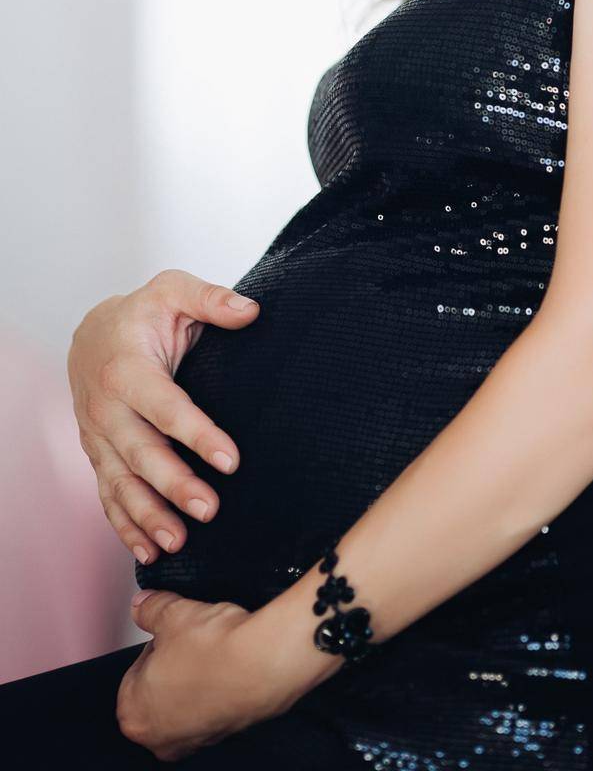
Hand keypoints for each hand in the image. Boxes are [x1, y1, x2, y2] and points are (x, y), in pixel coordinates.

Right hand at [67, 270, 260, 564]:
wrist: (91, 336)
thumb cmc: (140, 315)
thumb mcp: (172, 292)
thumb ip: (210, 299)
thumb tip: (251, 310)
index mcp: (126, 370)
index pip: (165, 407)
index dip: (197, 435)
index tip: (231, 460)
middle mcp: (106, 409)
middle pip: (141, 454)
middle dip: (174, 485)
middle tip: (209, 509)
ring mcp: (99, 438)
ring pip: (122, 482)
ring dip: (148, 514)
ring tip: (178, 540)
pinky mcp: (99, 456)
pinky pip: (109, 495)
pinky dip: (125, 525)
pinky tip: (148, 551)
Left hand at [116, 589, 285, 761]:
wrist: (264, 663)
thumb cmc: (214, 652)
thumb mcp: (172, 615)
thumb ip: (150, 609)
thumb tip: (143, 605)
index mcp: (133, 714)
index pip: (135, 671)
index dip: (155, 642)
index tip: (169, 629)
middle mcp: (162, 737)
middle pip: (161, 689)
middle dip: (175, 661)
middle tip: (190, 636)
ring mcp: (197, 739)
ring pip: (189, 697)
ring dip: (199, 672)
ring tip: (214, 644)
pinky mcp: (227, 732)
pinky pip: (216, 702)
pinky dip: (220, 683)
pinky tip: (231, 659)